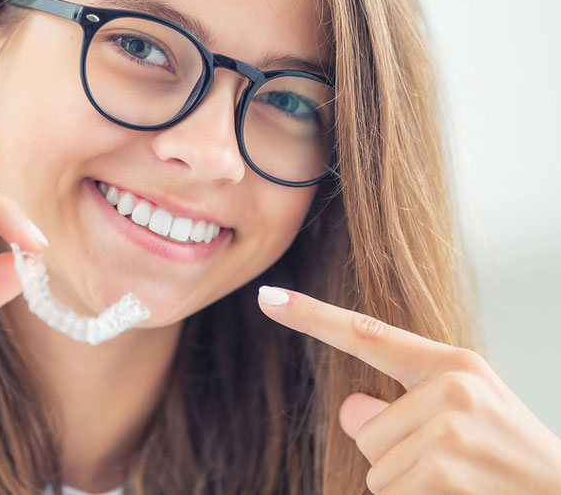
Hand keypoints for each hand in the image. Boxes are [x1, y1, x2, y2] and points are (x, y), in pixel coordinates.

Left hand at [258, 285, 560, 493]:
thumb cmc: (505, 458)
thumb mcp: (459, 417)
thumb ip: (399, 405)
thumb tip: (349, 410)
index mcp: (450, 363)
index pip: (365, 334)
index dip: (311, 316)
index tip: (267, 298)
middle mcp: (452, 384)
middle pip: (364, 428)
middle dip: (393, 457)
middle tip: (451, 466)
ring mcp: (451, 426)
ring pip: (375, 467)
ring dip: (407, 485)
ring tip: (460, 483)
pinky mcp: (446, 468)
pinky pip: (390, 492)